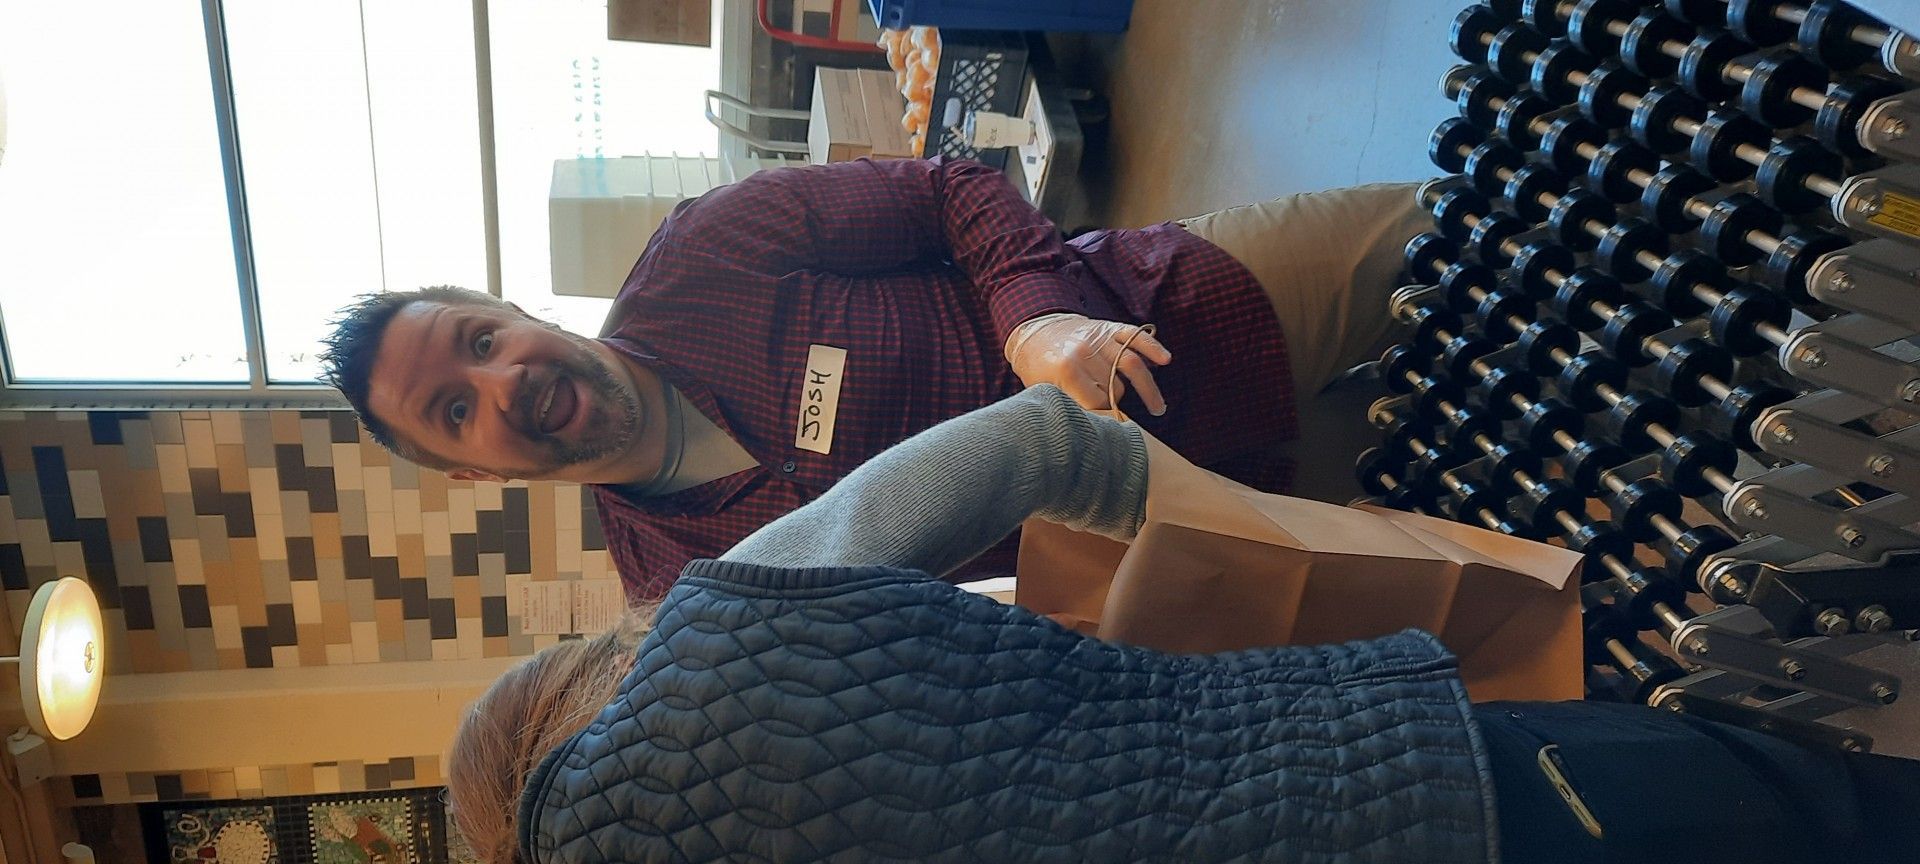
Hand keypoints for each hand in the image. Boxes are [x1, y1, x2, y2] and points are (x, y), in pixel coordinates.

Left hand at [1005, 313, 1172, 414]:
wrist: (1035, 330)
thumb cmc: (1039, 367)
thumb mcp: (1042, 390)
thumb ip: (1066, 407)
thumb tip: (1095, 430)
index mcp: (1066, 370)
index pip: (1097, 403)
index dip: (1103, 417)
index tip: (1108, 428)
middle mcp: (1085, 352)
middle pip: (1115, 388)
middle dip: (1116, 403)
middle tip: (1117, 415)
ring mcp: (1099, 338)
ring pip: (1131, 366)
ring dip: (1148, 389)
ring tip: (1158, 409)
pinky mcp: (1109, 328)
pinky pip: (1136, 336)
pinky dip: (1152, 347)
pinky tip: (1165, 360)